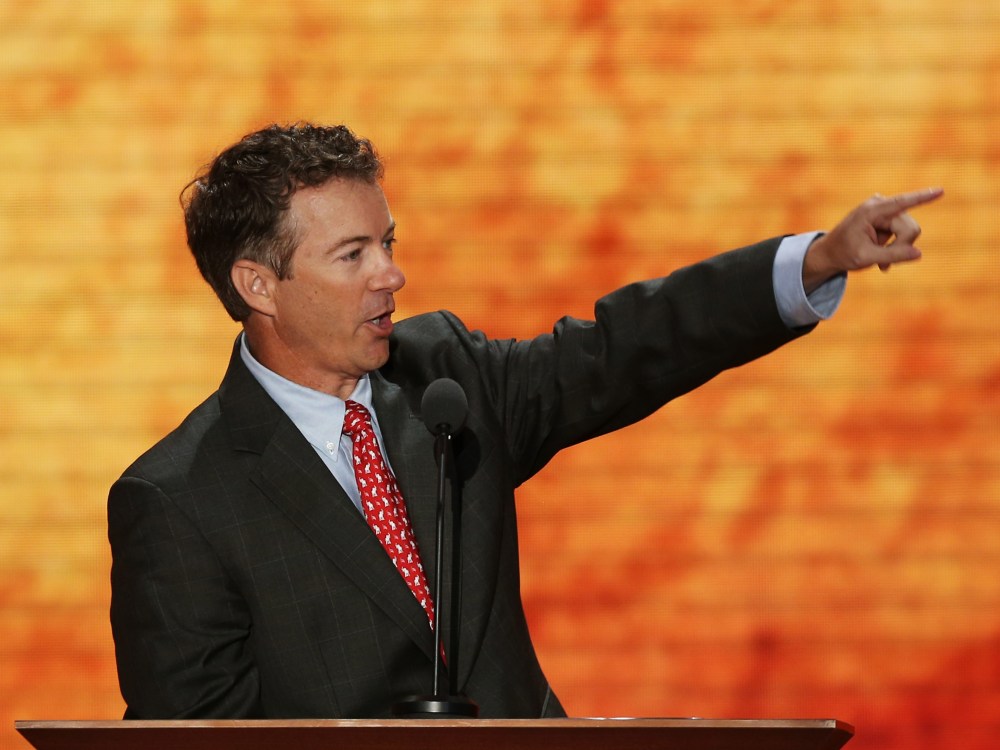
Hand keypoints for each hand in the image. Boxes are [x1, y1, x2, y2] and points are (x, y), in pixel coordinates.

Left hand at [802, 188, 943, 292]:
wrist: (830, 253)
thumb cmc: (843, 254)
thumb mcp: (865, 258)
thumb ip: (892, 255)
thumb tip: (918, 254)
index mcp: (870, 211)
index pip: (901, 203)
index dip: (922, 197)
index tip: (941, 190)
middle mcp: (879, 205)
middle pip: (910, 228)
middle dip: (902, 247)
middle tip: (884, 264)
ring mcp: (885, 210)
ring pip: (910, 232)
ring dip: (897, 249)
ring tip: (880, 260)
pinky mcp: (888, 217)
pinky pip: (904, 233)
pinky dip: (895, 247)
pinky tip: (882, 257)